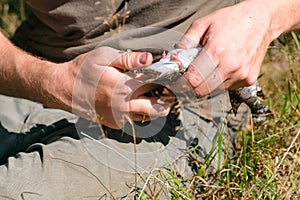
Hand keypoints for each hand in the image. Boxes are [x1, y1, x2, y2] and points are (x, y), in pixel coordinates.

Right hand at [47, 47, 173, 128]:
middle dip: (168, 100)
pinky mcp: (114, 123)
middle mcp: (124, 107)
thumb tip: (150, 58)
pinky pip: (134, 119)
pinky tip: (134, 99)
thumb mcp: (104, 57)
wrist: (63, 89)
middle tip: (168, 90)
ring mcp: (119, 118)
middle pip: (158, 109)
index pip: (156, 85)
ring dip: (155, 106)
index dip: (167, 80)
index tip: (171, 76)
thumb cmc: (83, 70)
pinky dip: (140, 110)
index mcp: (124, 88)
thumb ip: (129, 59)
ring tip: (152, 93)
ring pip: (148, 117)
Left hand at [176, 0, 281, 96]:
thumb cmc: (231, 20)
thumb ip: (185, 43)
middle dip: (192, 86)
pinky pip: (227, 88)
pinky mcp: (248, 80)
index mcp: (216, 52)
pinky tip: (223, 67)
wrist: (261, 21)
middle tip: (190, 76)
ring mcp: (241, 75)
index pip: (193, 81)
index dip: (181, 84)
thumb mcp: (202, 24)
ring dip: (207, 83)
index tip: (176, 82)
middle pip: (202, 91)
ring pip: (214, 91)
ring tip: (210, 66)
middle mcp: (230, 67)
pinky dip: (220, 81)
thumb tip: (175, 60)